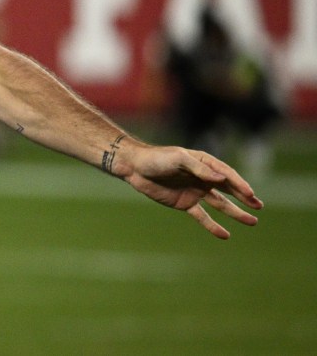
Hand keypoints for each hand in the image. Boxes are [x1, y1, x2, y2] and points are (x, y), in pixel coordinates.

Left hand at [124, 145, 263, 238]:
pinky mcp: (185, 204)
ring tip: (252, 221)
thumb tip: (221, 178)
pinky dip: (213, 225)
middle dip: (244, 197)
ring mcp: (195, 191)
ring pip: (220, 204)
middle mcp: (203, 177)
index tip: (251, 195)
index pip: (226, 174)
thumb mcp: (179, 159)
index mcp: (203, 163)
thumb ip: (199, 169)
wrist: (135, 167)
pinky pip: (202, 216)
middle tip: (259, 206)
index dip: (239, 184)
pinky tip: (225, 235)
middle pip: (228, 189)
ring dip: (235, 212)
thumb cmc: (157, 158)